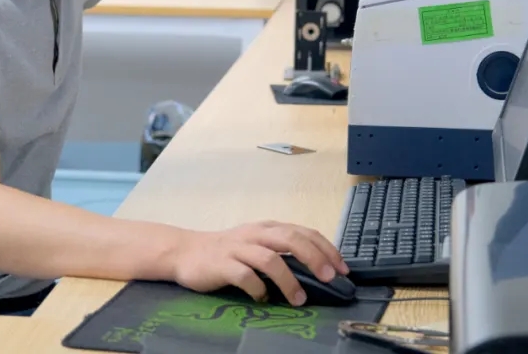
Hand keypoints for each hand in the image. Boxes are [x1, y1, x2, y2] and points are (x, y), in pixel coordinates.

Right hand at [171, 221, 348, 305]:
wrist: (185, 252)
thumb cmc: (227, 251)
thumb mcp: (257, 244)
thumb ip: (282, 251)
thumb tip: (317, 269)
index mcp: (268, 228)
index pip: (304, 232)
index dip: (326, 248)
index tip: (342, 268)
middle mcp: (256, 234)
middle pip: (292, 239)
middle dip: (315, 258)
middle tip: (330, 278)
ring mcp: (239, 248)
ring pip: (270, 259)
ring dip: (289, 280)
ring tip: (299, 299)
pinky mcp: (222, 264)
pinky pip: (245, 276)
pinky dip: (258, 289)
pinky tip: (263, 299)